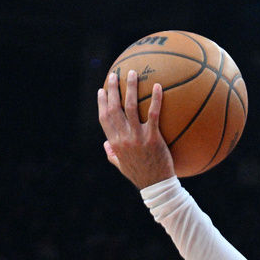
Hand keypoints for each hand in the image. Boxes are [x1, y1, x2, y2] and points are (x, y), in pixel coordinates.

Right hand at [96, 70, 175, 188]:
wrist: (157, 186)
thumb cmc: (140, 176)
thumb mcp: (122, 167)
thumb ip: (112, 155)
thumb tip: (105, 145)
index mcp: (114, 143)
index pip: (104, 118)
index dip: (101, 103)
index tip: (101, 90)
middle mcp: (123, 137)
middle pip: (114, 108)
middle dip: (112, 89)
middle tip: (114, 74)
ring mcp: (138, 137)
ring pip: (131, 106)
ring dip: (130, 87)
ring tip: (133, 73)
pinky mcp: (153, 138)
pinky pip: (154, 114)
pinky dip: (155, 99)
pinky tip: (158, 86)